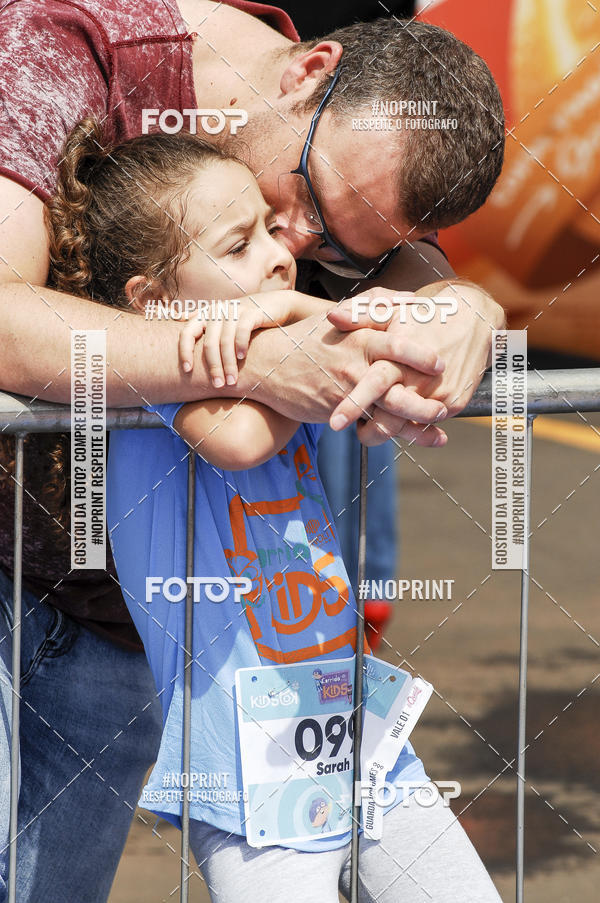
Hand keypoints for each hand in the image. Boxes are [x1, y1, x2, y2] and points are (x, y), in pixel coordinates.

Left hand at [179, 293, 303, 387]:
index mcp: (206, 314)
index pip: (187, 333)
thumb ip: (204, 329)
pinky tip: (242, 358)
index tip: (187, 370)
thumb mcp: (223, 323)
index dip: (185, 352)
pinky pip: (242, 330)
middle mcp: (217, 310)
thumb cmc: (245, 322)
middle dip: (214, 367)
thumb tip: (181, 337)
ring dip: (228, 363)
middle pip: (209, 343)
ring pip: (225, 341)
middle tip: (218, 385)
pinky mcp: (251, 311)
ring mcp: (234, 309)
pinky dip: (240, 345)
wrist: (275, 306)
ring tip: (232, 380)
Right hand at [242, 310, 448, 446]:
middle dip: (423, 398)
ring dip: (414, 421)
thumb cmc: (306, 339)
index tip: (442, 363)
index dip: (422, 355)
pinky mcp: (335, 410)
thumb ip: (376, 308)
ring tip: (436, 426)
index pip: (397, 344)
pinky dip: (393, 433)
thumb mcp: (339, 316)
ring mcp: (345, 389)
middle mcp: (354, 363)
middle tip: (445, 405)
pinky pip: (370, 424)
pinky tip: (416, 437)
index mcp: (359, 337)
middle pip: (396, 384)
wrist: (266, 365)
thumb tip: (410, 300)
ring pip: (386, 409)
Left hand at [327, 282, 504, 441]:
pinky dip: (412, 424)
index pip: (375, 383)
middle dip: (370, 432)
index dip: (354, 403)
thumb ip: (361, 317)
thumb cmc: (426, 315)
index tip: (335, 422)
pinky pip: (428, 423)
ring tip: (371, 428)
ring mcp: (440, 393)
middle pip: (391, 415)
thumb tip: (332, 316)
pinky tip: (398, 419)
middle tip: (354, 434)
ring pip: (409, 425)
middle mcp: (421, 378)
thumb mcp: (394, 311)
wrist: (473, 318)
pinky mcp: (455, 403)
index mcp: (401, 356)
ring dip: (389, 430)